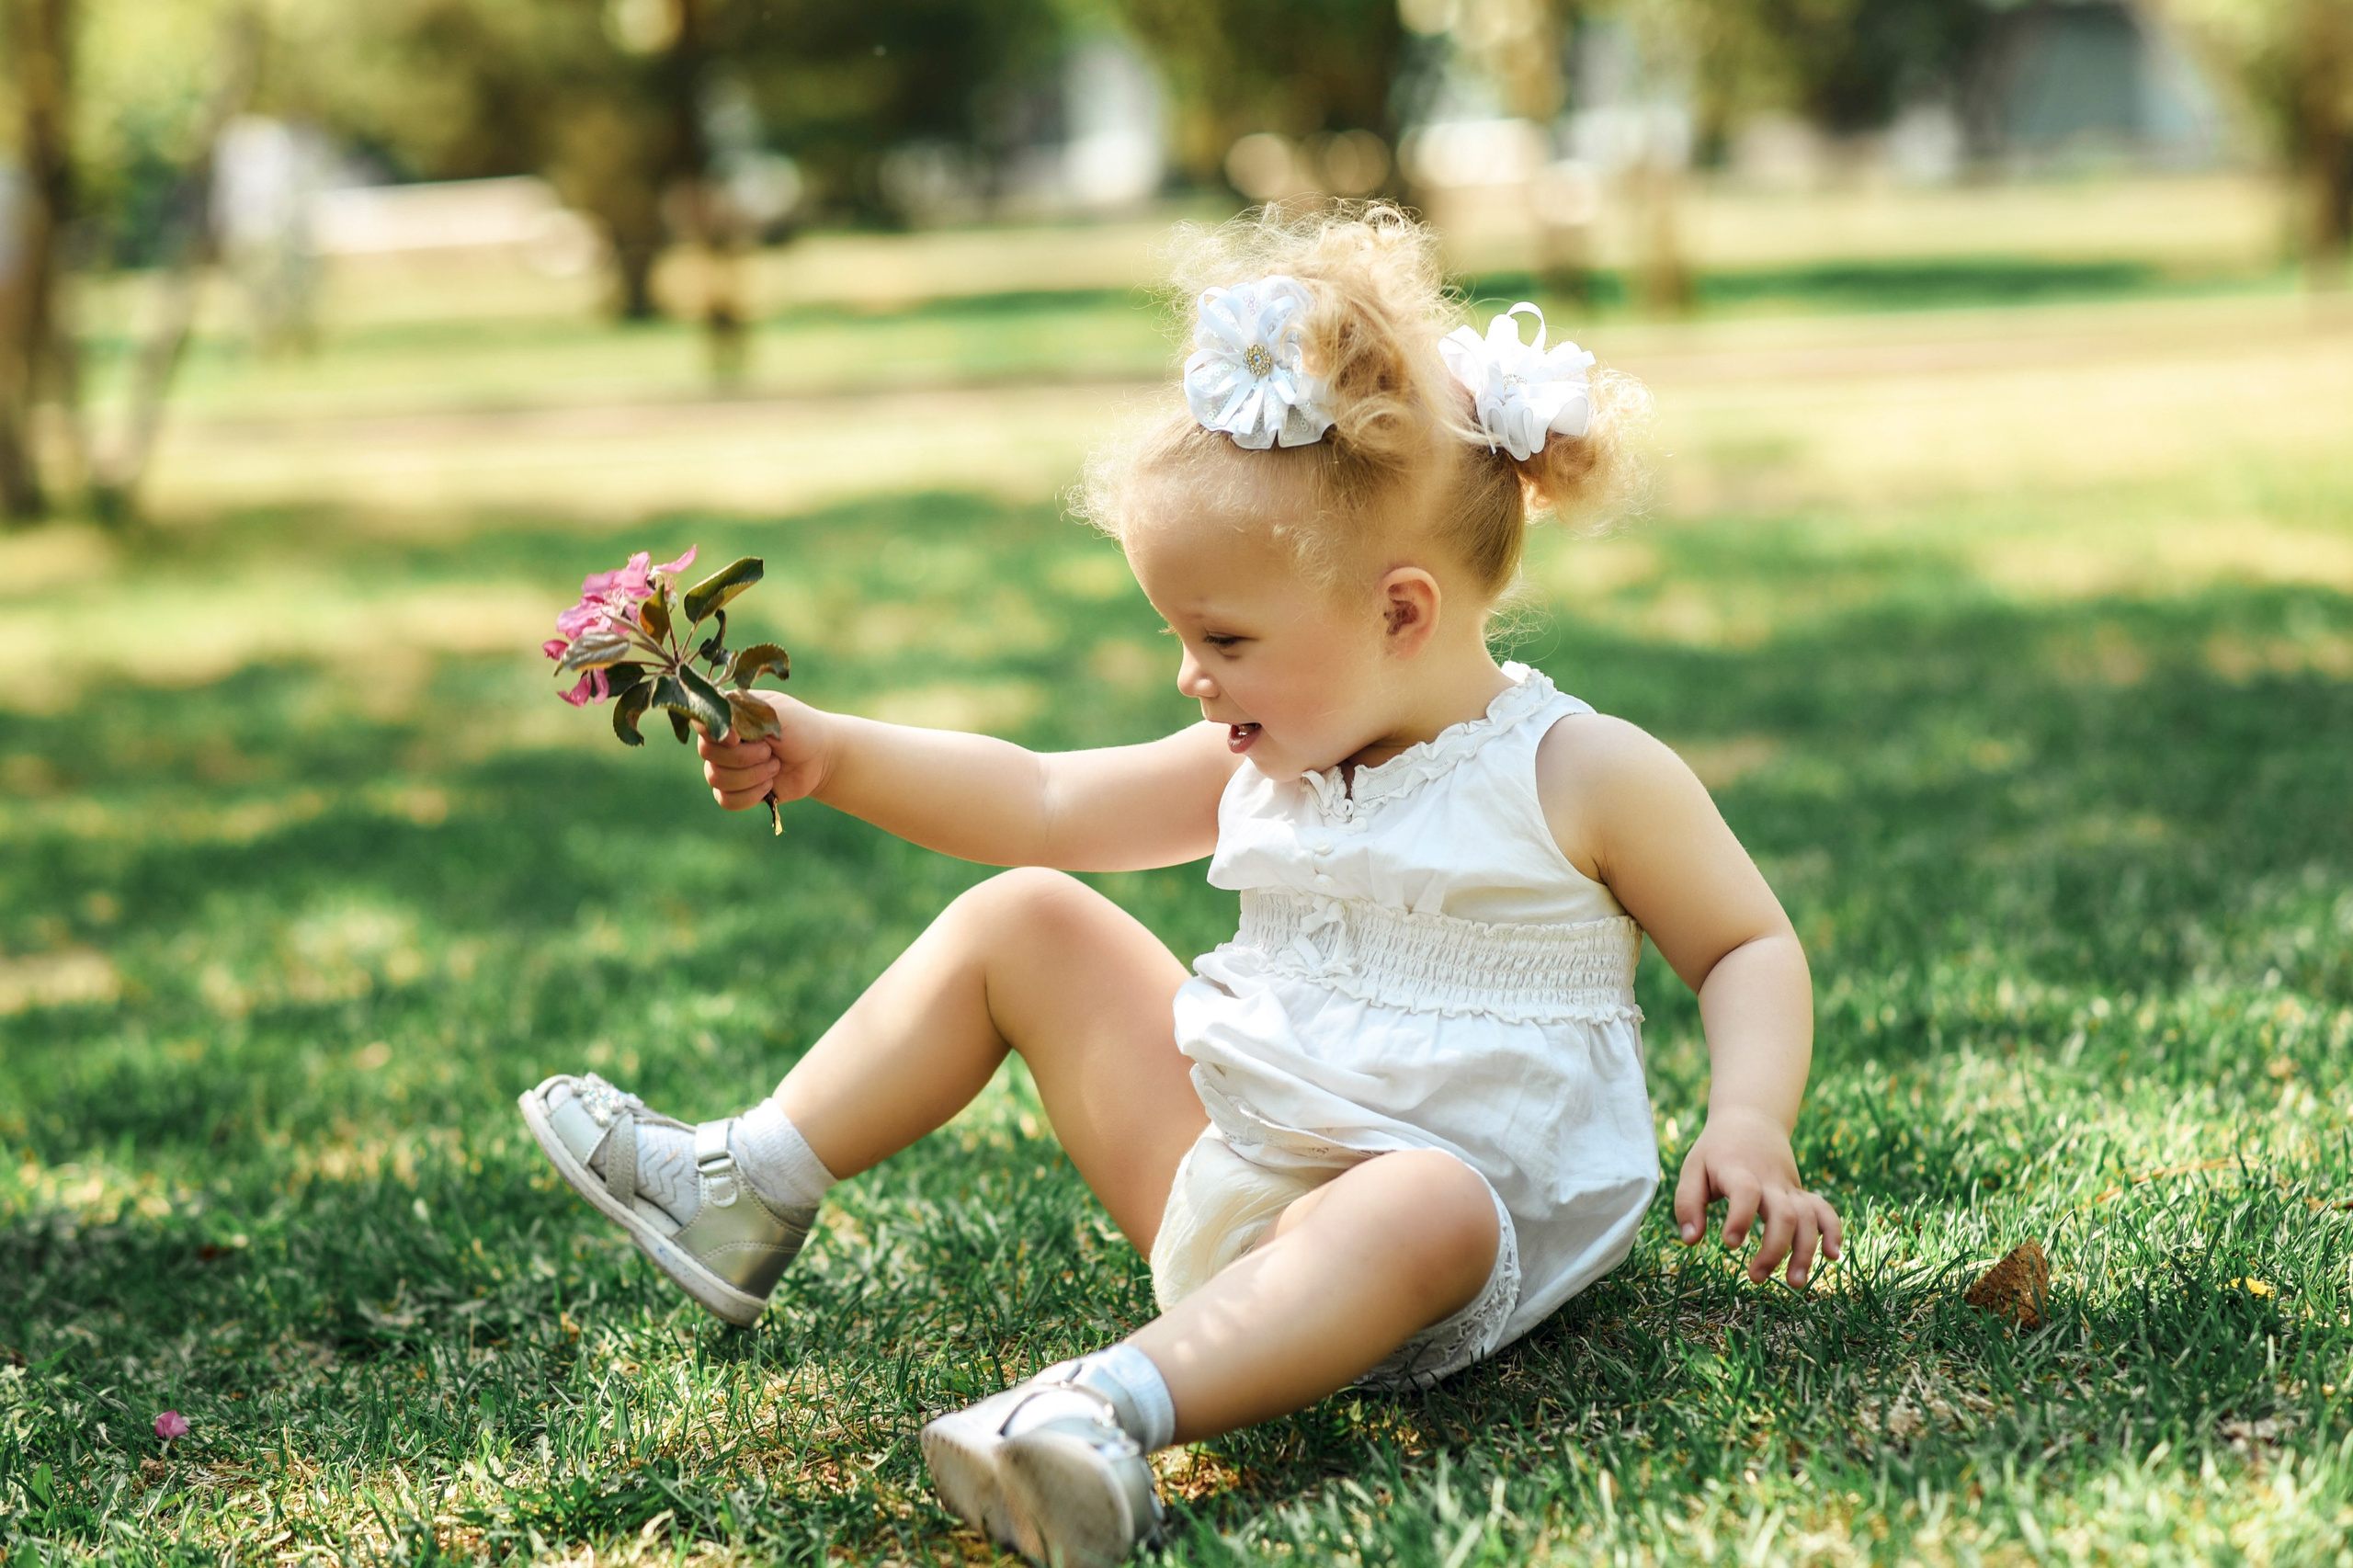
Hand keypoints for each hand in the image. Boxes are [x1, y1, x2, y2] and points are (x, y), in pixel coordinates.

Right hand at [695, 692, 831, 811]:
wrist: (821, 757)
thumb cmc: (800, 727)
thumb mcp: (776, 712)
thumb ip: (745, 714)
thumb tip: (722, 732)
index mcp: (729, 715)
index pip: (702, 722)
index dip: (716, 734)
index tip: (737, 739)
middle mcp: (722, 740)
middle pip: (707, 753)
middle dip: (743, 756)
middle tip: (769, 751)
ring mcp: (726, 766)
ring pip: (716, 778)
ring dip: (751, 775)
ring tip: (775, 766)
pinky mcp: (735, 791)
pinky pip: (726, 800)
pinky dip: (750, 795)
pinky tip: (769, 786)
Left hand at [1672, 1106, 1842, 1288]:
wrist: (1751, 1119)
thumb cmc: (1716, 1151)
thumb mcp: (1693, 1169)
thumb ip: (1687, 1203)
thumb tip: (1691, 1240)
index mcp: (1738, 1171)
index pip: (1745, 1192)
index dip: (1740, 1218)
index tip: (1730, 1244)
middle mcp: (1769, 1180)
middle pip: (1783, 1213)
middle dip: (1774, 1249)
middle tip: (1756, 1277)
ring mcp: (1789, 1187)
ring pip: (1808, 1217)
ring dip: (1805, 1251)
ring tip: (1795, 1282)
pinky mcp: (1801, 1193)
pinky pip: (1824, 1210)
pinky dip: (1834, 1231)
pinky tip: (1833, 1256)